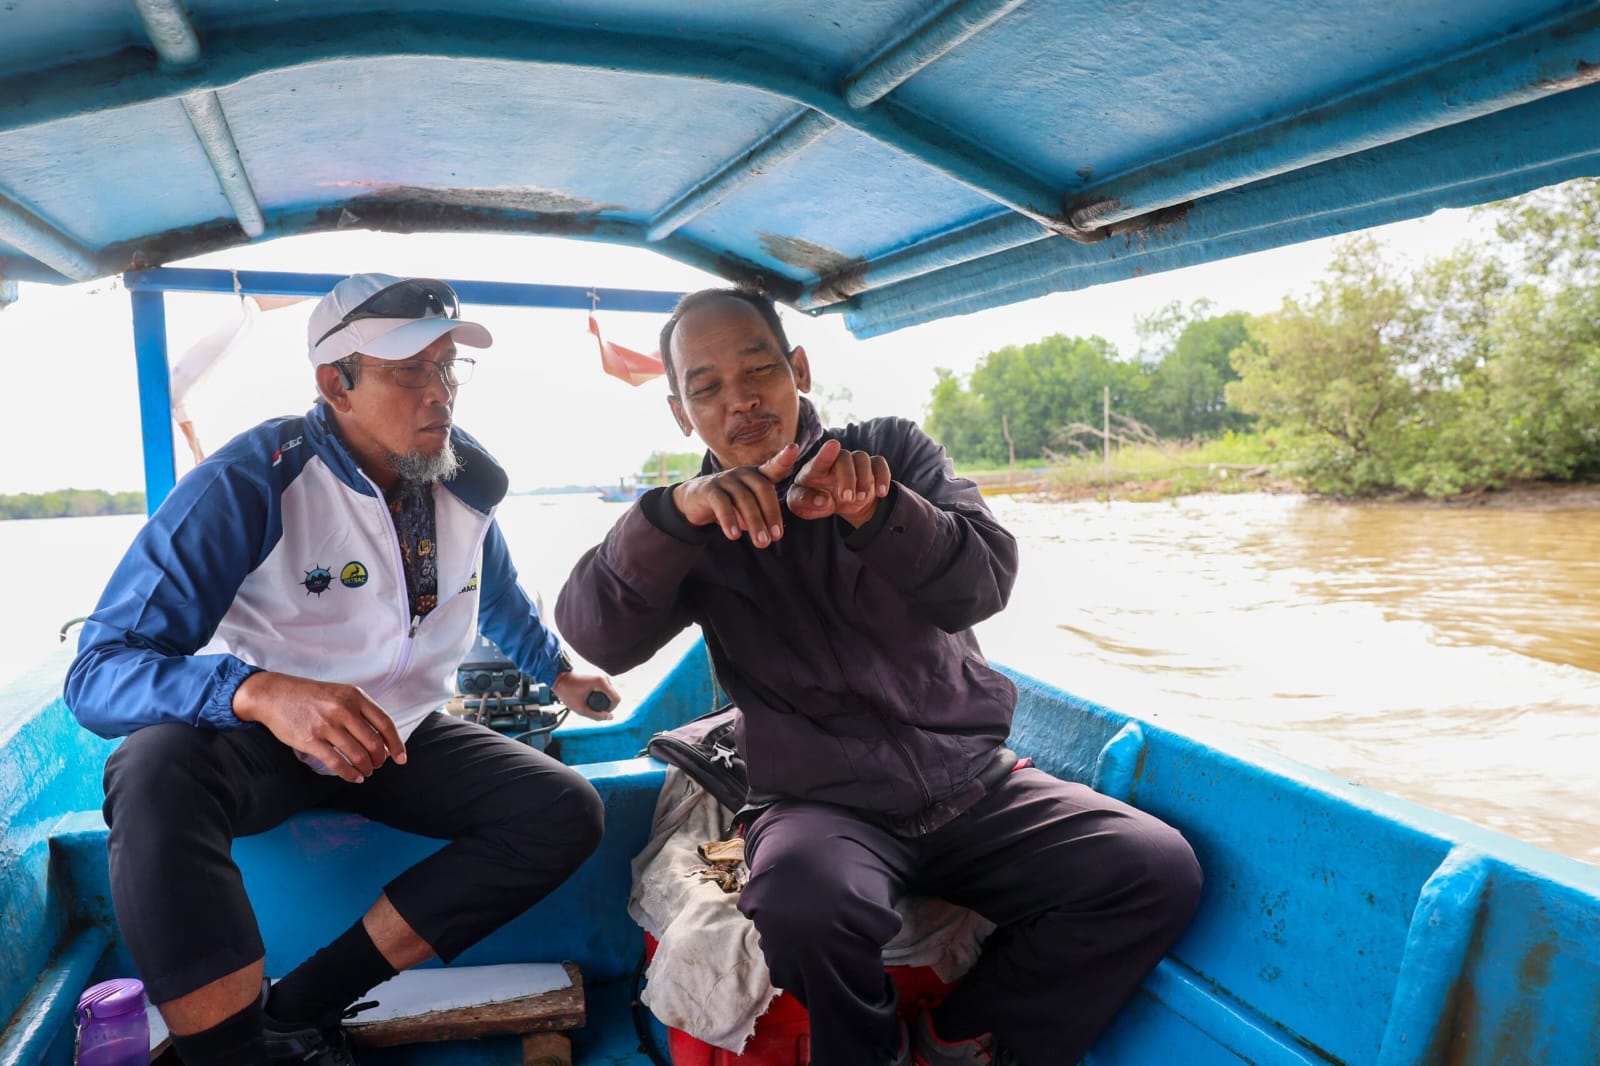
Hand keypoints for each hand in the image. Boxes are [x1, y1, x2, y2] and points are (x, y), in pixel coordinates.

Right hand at [233, 671, 405, 782]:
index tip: (401, 757)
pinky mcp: (310, 740)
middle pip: (373, 742)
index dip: (396, 743)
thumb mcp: (340, 693)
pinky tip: (354, 777)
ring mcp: (326, 725)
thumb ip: (360, 711)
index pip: (384, 723)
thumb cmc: (311, 696)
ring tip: (366, 771)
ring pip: (357, 754)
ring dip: (366, 767)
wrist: (275, 694)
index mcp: (354, 696)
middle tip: (378, 765)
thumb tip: (382, 738)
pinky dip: (349, 774)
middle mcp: (343, 709)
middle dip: (380, 759)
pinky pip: (337, 763)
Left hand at [552, 670, 620, 720]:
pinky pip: (605, 690)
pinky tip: (589, 698)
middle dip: (606, 705)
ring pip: (610, 693)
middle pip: (614, 696)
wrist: (559, 678)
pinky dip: (600, 696)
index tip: (600, 713)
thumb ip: (597, 716)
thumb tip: (610, 717)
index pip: (617, 699)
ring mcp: (602, 676)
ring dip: (602, 701)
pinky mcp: (598, 677)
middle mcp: (604, 678)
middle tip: (590, 708)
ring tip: (588, 703)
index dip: (611, 709)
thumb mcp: (581, 708)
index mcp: (601, 683)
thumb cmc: (567, 692)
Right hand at [670, 443, 799, 547]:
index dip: (783, 458)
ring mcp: (726, 479)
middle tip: (776, 537)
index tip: (794, 449)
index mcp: (757, 475)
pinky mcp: (709, 489)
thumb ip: (762, 516)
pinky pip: (722, 504)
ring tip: (762, 543)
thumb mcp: (749, 508)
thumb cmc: (730, 504)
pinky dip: (729, 520)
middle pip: (762, 489)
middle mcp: (743, 473)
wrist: (695, 501)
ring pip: (744, 499)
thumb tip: (773, 534)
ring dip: (754, 522)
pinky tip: (734, 536)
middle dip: (771, 514)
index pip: (773, 466)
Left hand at [787, 438, 890, 525]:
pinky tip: (881, 492)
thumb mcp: (803, 506)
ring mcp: (854, 462)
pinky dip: (882, 477)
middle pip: (844, 458)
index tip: (833, 445)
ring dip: (864, 479)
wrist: (840, 504)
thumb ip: (805, 502)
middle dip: (848, 478)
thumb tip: (823, 500)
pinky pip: (879, 464)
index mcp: (815, 469)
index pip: (819, 460)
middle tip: (847, 498)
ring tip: (860, 497)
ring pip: (862, 458)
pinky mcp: (870, 467)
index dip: (826, 452)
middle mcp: (835, 461)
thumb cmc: (816, 502)